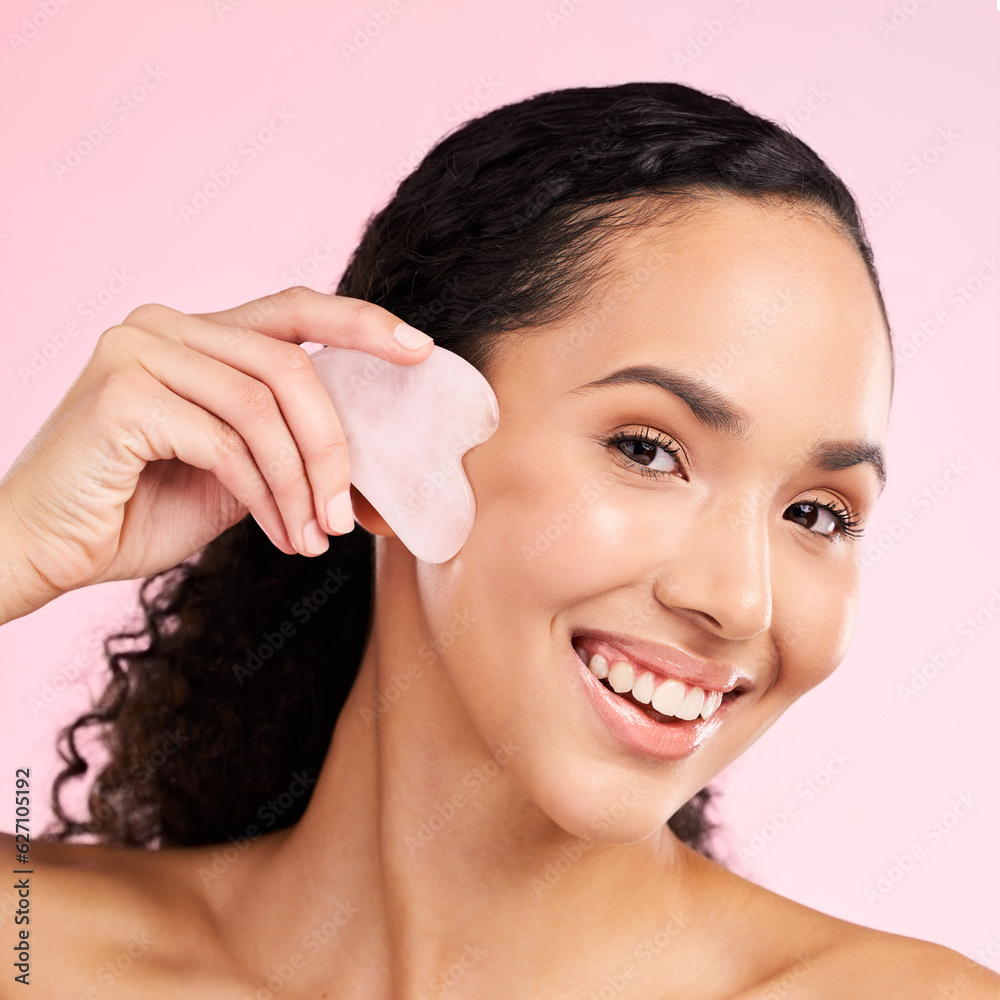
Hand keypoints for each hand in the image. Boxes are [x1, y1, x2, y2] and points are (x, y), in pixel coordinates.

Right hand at [0, 286, 433, 616]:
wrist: (44, 549)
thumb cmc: (137, 510)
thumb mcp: (235, 474)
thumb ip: (286, 447)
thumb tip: (368, 464)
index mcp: (195, 334)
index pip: (292, 310)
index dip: (360, 324)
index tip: (419, 350)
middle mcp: (165, 327)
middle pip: (288, 365)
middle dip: (334, 444)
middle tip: (349, 513)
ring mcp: (138, 351)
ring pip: (263, 405)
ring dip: (302, 480)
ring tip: (317, 536)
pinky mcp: (122, 393)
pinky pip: (226, 441)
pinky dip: (264, 493)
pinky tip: (279, 533)